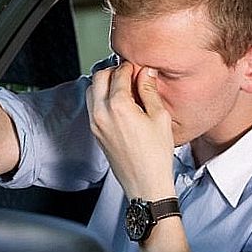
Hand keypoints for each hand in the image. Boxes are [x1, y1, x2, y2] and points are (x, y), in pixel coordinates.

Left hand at [86, 61, 175, 200]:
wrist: (145, 184)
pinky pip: (92, 106)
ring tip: (125, 89)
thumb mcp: (160, 117)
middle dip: (114, 71)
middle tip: (130, 74)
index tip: (140, 68)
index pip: (119, 73)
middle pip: (99, 77)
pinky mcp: (95, 132)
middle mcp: (101, 113)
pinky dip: (102, 98)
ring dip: (105, 84)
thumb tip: (145, 72)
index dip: (131, 66)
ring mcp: (95, 123)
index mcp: (118, 106)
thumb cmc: (156, 155)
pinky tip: (120, 104)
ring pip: (91, 90)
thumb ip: (149, 90)